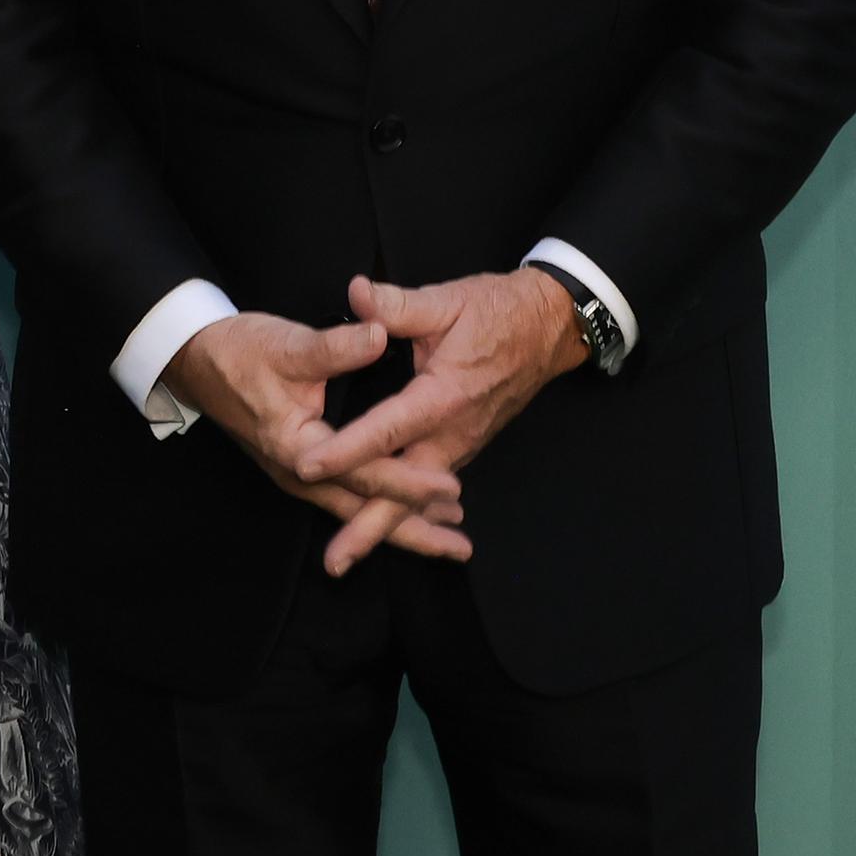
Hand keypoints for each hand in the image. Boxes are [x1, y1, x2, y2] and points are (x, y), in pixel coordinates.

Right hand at [164, 313, 467, 559]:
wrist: (196, 359)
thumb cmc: (240, 352)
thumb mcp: (288, 344)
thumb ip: (337, 346)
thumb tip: (381, 335)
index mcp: (298, 447)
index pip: (364, 472)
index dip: (409, 481)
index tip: (449, 487)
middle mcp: (298, 473)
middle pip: (363, 509)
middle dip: (413, 528)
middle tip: (460, 543)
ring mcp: (297, 474)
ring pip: (356, 510)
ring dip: (400, 526)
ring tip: (444, 540)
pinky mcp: (299, 466)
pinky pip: (345, 498)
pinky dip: (376, 510)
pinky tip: (399, 514)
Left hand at [297, 269, 586, 576]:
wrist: (547, 327)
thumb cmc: (496, 312)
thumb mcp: (446, 300)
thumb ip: (397, 304)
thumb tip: (355, 295)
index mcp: (444, 397)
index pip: (386, 431)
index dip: (346, 451)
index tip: (308, 467)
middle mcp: (454, 433)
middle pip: (405, 490)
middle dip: (368, 527)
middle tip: (334, 561)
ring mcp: (461, 444)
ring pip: (418, 496)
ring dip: (384, 526)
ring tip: (347, 555)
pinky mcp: (463, 444)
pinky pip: (431, 488)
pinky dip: (408, 513)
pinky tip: (389, 529)